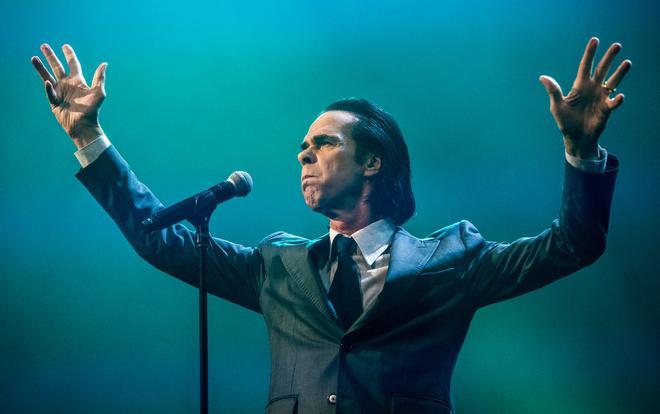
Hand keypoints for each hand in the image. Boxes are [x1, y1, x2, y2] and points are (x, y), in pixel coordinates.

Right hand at [31, 44, 107, 148]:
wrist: (84, 125)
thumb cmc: (92, 110)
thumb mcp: (99, 93)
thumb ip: (99, 78)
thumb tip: (104, 64)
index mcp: (78, 81)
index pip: (73, 64)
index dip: (69, 55)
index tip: (65, 46)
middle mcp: (67, 84)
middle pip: (57, 67)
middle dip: (51, 56)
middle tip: (44, 45)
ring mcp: (59, 92)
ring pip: (47, 76)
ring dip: (40, 68)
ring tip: (33, 58)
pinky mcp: (54, 101)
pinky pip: (49, 92)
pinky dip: (48, 88)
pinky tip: (48, 82)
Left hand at [539, 37, 630, 158]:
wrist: (576, 138)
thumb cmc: (565, 122)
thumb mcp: (557, 105)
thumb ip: (553, 91)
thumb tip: (542, 77)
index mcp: (580, 86)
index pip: (586, 66)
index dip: (590, 53)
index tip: (595, 40)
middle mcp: (592, 88)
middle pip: (602, 70)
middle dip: (609, 58)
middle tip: (617, 45)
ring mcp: (601, 97)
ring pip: (613, 81)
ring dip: (620, 73)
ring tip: (627, 62)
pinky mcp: (606, 109)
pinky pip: (614, 102)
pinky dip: (617, 100)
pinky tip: (619, 97)